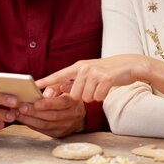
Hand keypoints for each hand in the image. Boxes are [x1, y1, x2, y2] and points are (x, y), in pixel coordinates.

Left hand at [16, 93, 85, 137]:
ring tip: (17, 113)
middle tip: (21, 107)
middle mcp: (71, 116)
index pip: (61, 103)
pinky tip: (23, 119)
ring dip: (29, 119)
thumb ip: (54, 88)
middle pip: (51, 116)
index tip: (35, 102)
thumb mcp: (65, 89)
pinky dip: (32, 125)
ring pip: (45, 125)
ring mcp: (65, 127)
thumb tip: (42, 93)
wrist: (80, 115)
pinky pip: (43, 130)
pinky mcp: (58, 134)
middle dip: (34, 112)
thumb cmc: (68, 98)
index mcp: (73, 102)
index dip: (48, 104)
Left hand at [35, 54, 150, 101]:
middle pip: (74, 95)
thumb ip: (74, 80)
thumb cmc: (107, 71)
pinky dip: (102, 97)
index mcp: (78, 66)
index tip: (34, 87)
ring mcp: (95, 73)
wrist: (129, 65)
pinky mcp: (105, 79)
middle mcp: (84, 68)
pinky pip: (98, 98)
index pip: (58, 76)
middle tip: (92, 88)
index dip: (46, 82)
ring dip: (93, 97)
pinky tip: (106, 88)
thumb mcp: (89, 73)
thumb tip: (61, 89)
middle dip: (83, 96)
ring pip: (86, 98)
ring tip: (100, 87)